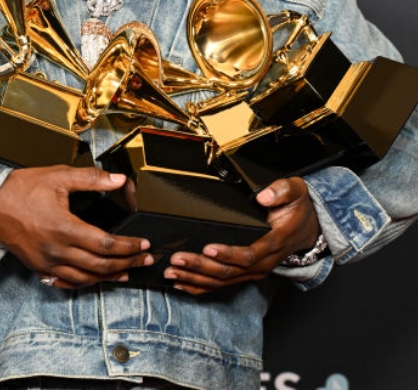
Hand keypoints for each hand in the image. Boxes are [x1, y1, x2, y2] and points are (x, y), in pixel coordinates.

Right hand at [0, 165, 152, 287]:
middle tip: (144, 258)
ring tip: (127, 272)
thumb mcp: (57, 176)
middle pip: (101, 265)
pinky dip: (85, 283)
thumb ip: (91, 179)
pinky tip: (94, 279)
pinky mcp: (37, 266)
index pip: (106, 244)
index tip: (144, 243)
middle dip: (127, 263)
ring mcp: (46, 262)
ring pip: (86, 278)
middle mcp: (57, 250)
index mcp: (65, 228)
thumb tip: (119, 180)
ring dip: (110, 277)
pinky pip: (66, 282)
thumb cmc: (20, 188)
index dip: (129, 246)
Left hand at [164, 176, 321, 294]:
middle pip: (229, 271)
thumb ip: (282, 191)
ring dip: (195, 278)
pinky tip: (181, 285)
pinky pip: (221, 285)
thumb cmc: (296, 210)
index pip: (249, 254)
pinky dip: (200, 287)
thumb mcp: (296, 192)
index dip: (228, 254)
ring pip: (222, 281)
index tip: (208, 248)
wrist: (306, 229)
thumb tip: (264, 195)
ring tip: (171, 273)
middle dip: (201, 266)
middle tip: (177, 259)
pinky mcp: (245, 274)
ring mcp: (253, 272)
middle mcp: (263, 262)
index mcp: (273, 243)